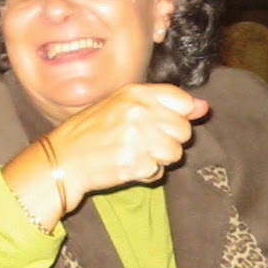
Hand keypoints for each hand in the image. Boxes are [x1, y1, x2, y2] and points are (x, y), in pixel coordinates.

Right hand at [49, 83, 209, 203]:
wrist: (64, 159)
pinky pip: (160, 172)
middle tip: (146, 141)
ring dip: (161, 159)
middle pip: (184, 130)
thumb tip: (204, 107)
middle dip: (170, 140)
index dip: (181, 115)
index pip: (183, 100)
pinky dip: (148, 173)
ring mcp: (138, 138)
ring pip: (176, 153)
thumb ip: (165, 104)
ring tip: (137, 153)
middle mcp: (139, 112)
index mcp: (136, 93)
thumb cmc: (93, 131)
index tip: (166, 122)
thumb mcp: (123, 105)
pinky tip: (129, 165)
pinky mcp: (136, 164)